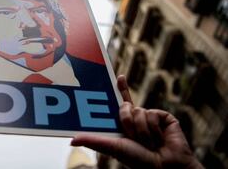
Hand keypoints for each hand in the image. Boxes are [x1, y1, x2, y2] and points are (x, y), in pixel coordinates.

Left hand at [71, 75, 203, 168]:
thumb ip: (93, 141)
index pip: (121, 102)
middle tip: (132, 138)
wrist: (164, 167)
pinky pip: (152, 113)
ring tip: (148, 143)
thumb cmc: (138, 161)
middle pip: (125, 106)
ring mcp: (151, 117)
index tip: (119, 76)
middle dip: (126, 122)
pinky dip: (153, 128)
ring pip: (138, 111)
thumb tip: (72, 141)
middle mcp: (137, 118)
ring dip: (141, 130)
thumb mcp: (112, 147)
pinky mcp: (164, 117)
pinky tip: (159, 139)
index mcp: (125, 124)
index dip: (121, 88)